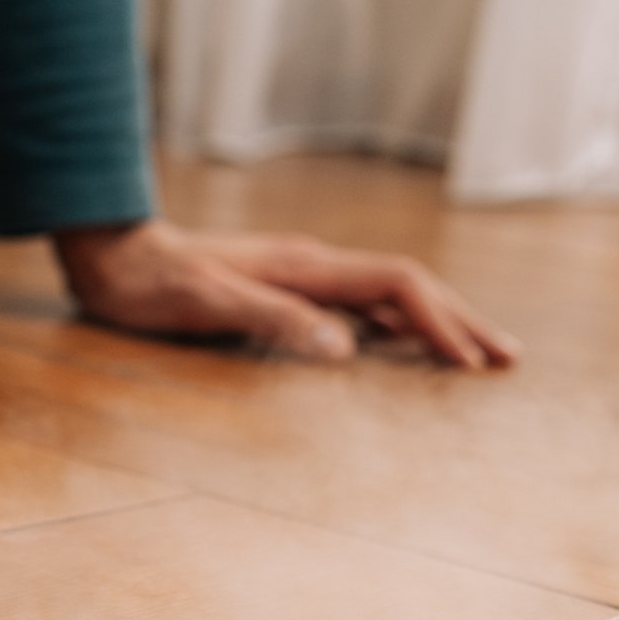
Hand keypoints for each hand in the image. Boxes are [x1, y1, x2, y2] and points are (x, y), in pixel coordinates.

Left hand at [52, 220, 519, 368]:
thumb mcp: (205, 305)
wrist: (112, 256)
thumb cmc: (150, 286)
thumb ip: (272, 320)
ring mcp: (301, 275)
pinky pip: (360, 305)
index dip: (439, 320)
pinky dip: (397, 326)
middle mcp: (312, 265)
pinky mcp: (286, 288)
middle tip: (506, 359)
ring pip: (388, 295)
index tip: (469, 363)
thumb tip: (344, 348)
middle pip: (408, 285)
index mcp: (304, 267)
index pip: (397, 285)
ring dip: (436, 322)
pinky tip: (405, 347)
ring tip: (475, 355)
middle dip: (459, 320)